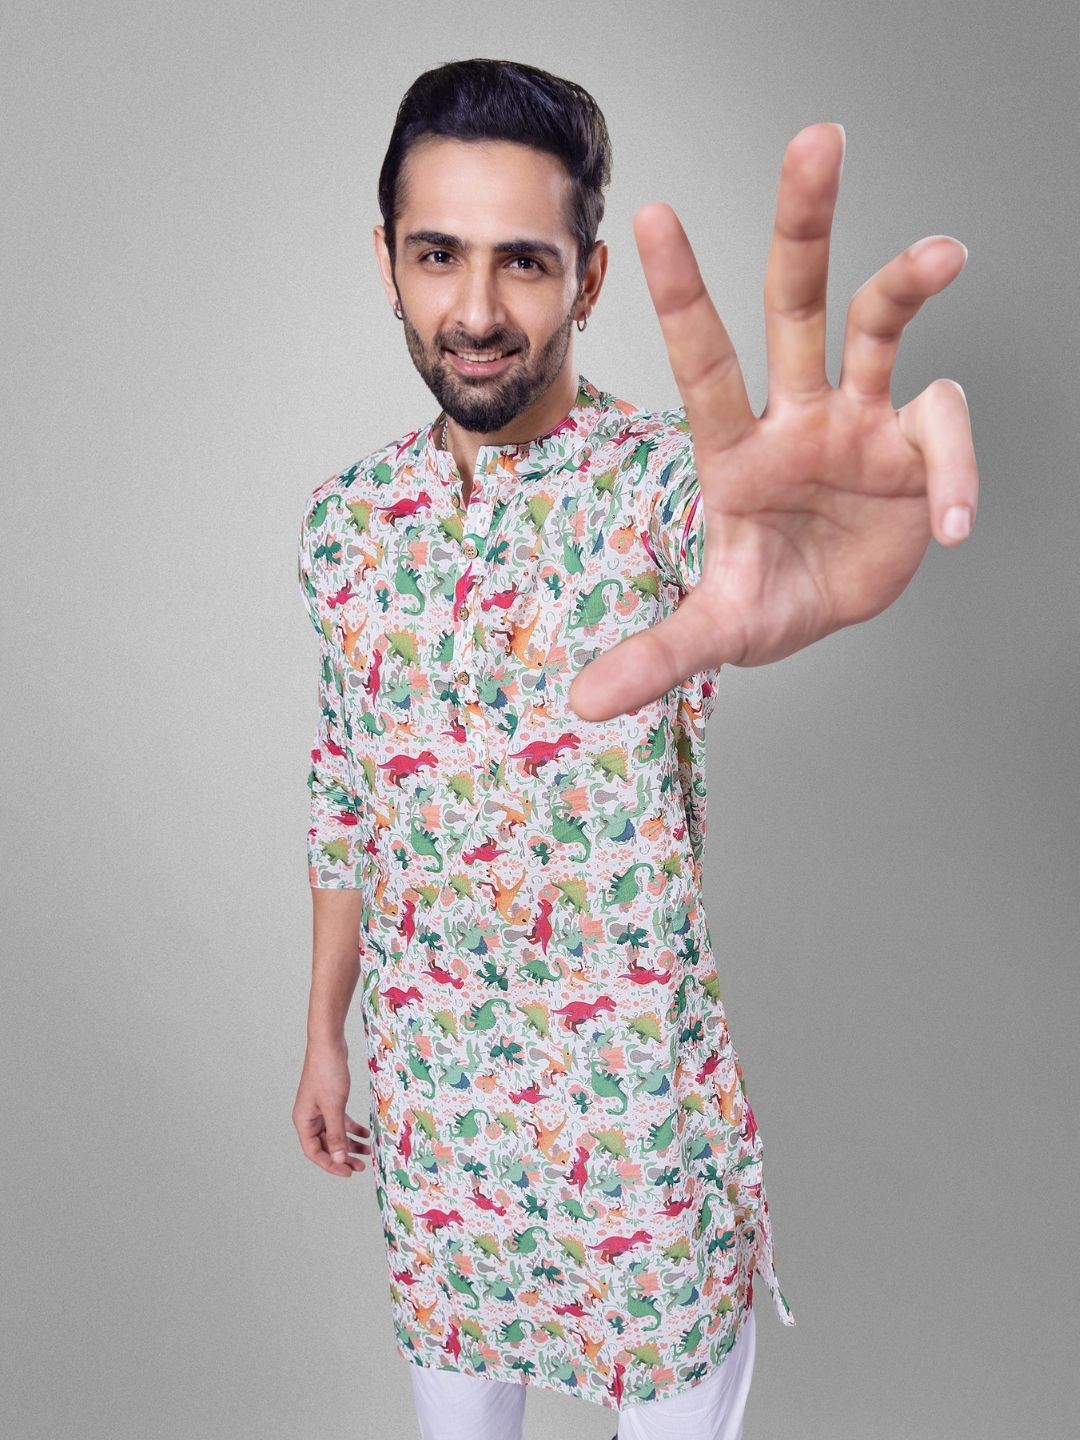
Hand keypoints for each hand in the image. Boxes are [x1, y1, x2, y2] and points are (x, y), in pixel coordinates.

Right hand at [292, 1043, 370, 1176]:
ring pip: (334, 1134)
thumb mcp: (334, 1107)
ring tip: (367, 1152)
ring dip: (349, 1144)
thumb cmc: (326, 1072)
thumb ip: (336, 1134)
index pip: (314, 1152)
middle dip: (342, 1157)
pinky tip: (365, 1133)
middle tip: (360, 1167)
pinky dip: (352, 1128)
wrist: (329, 1044)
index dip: (330, 1164)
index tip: (348, 1172)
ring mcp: (319, 1109)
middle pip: (324, 1145)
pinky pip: (340, 1121)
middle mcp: (309, 1117)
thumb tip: (339, 1158)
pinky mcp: (330, 1100)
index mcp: (303, 1121)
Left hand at [568, 123, 976, 721]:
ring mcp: (860, 420)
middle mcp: (797, 414)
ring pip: (881, 324)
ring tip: (945, 253)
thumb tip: (583, 706)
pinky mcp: (916, 445)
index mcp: (735, 447)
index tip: (651, 215)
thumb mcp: (715, 631)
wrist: (833, 609)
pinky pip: (945, 428)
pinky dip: (954, 470)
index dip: (681, 291)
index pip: (705, 359)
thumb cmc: (767, 597)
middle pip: (798, 299)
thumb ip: (658, 658)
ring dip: (910, 281)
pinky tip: (943, 526)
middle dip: (806, 220)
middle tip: (816, 138)